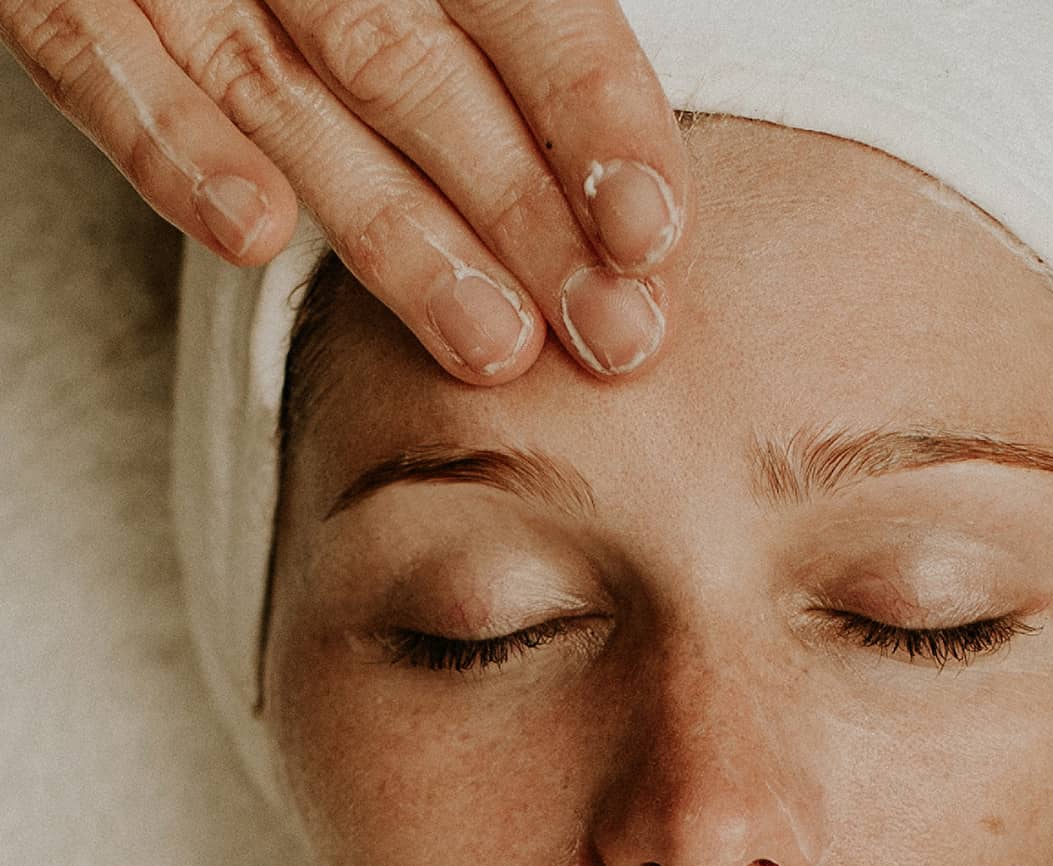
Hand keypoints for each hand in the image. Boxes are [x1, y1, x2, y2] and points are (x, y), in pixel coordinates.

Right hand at [4, 0, 686, 380]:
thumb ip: (499, 46)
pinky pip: (98, 60)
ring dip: (396, 230)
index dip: (590, 111)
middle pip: (419, 71)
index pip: (520, 6)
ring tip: (492, 343)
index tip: (652, 232)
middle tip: (612, 332)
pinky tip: (253, 237)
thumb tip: (624, 197)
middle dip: (524, 210)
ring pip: (289, 91)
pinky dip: (171, 146)